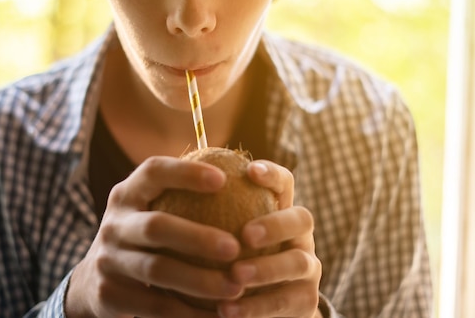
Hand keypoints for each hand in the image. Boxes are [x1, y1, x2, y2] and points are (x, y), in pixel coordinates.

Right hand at [65, 156, 245, 317]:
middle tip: (235, 248)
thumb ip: (184, 196)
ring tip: (235, 287)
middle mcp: (113, 223)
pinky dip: (188, 312)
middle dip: (198, 238)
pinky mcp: (108, 295)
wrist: (95, 281)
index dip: (185, 173)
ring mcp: (107, 260)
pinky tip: (217, 314)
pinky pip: (154, 306)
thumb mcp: (151, 210)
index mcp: (127, 194)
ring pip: (157, 270)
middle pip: (155, 227)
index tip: (222, 179)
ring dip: (200, 281)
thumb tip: (249, 175)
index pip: (152, 171)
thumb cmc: (144, 237)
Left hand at [217, 160, 322, 317]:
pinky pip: (286, 303)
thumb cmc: (229, 261)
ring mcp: (308, 268)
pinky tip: (226, 310)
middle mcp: (300, 236)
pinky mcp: (307, 301)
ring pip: (299, 263)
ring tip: (236, 275)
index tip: (249, 171)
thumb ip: (207, 215)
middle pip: (302, 219)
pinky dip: (256, 307)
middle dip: (275, 224)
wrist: (263, 308)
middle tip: (246, 234)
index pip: (283, 183)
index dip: (271, 174)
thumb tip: (167, 188)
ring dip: (266, 269)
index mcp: (281, 211)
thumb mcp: (222, 235)